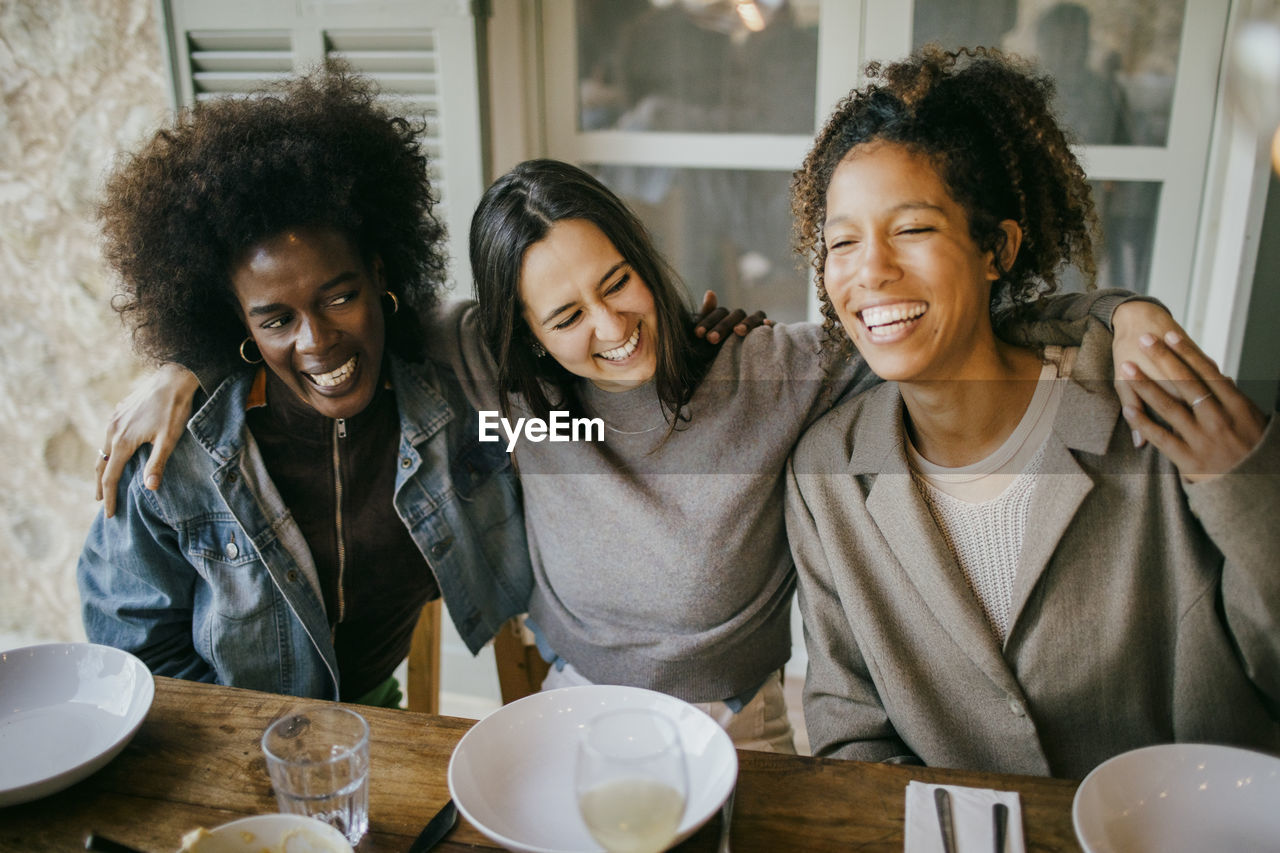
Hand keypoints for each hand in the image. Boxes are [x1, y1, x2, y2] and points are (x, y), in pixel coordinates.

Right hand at [96, 363, 199, 516]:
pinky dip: (108, 451)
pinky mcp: (120, 411)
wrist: (174, 377)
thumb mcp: (169, 439)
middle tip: (101, 502)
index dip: (110, 496)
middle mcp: (113, 430)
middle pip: (101, 464)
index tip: (110, 513)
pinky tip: (116, 453)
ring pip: (103, 449)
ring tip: (106, 481)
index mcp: (123, 441)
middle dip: (101, 485)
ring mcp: (114, 419)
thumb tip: (149, 488)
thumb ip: (158, 464)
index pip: (111, 476)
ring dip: (103, 467)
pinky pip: (109, 436)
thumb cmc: (174, 409)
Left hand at [693, 290, 771, 343]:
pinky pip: (771, 324)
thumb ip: (705, 316)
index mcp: (725, 316)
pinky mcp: (768, 330)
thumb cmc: (714, 349)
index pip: (718, 313)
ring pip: (754, 317)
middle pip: (735, 314)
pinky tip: (766, 324)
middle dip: (723, 326)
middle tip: (711, 339)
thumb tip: (710, 292)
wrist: (729, 365)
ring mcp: (756, 323)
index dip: (707, 322)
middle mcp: (741, 317)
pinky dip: (769, 323)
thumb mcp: (707, 336)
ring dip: (746, 323)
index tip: (698, 334)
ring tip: (738, 331)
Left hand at [1119, 330, 1267, 481]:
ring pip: (1169, 406)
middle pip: (1185, 382)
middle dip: (1163, 358)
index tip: (1171, 335)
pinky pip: (1161, 438)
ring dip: (1145, 385)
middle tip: (1144, 339)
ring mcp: (1202, 439)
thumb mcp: (1253, 421)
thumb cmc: (1254, 451)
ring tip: (1127, 367)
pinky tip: (1127, 410)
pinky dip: (1143, 423)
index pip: (1208, 372)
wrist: (1257, 488)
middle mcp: (1219, 419)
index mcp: (1236, 406)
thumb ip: (1233, 399)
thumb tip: (1221, 377)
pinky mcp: (1189, 459)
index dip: (1187, 352)